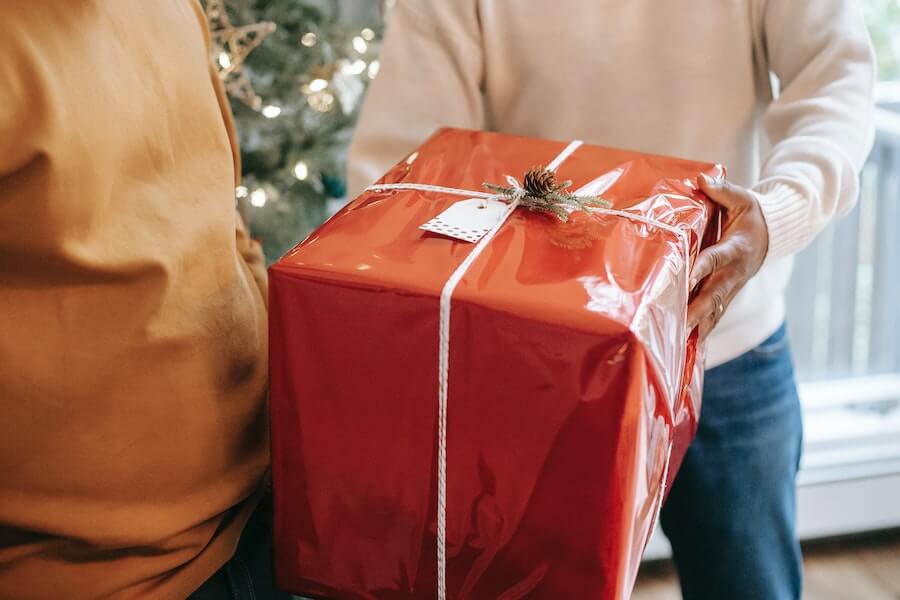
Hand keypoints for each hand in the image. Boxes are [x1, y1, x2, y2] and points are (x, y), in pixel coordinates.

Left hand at [688, 174, 768, 341]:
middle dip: (696, 310)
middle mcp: (734, 274)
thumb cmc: (751, 214)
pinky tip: (685, 350)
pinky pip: (714, 319)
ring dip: (696, 328)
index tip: (687, 274)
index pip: (716, 258)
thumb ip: (722, 191)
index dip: (702, 266)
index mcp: (736, 248)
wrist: (772, 235)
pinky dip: (701, 334)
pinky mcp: (727, 298)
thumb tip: (702, 179)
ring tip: (676, 345)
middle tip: (677, 323)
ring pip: (713, 312)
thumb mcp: (742, 198)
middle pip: (713, 294)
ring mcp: (732, 289)